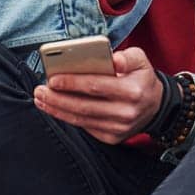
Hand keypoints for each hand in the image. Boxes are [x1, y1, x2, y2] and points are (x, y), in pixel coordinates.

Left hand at [34, 47, 163, 144]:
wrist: (155, 106)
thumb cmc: (141, 78)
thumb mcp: (141, 60)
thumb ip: (127, 57)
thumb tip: (113, 59)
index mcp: (133, 91)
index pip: (96, 86)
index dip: (72, 82)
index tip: (52, 78)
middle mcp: (126, 112)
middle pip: (84, 106)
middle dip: (57, 98)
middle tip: (40, 90)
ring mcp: (119, 128)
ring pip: (81, 119)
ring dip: (57, 110)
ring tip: (41, 99)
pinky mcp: (112, 138)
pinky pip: (85, 127)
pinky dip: (68, 118)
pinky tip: (56, 108)